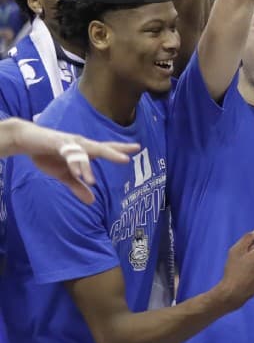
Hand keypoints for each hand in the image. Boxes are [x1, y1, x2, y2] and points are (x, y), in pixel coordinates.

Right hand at [6, 120, 139, 204]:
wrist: (26, 140)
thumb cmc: (47, 154)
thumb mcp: (65, 175)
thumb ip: (78, 186)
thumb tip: (92, 202)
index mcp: (85, 150)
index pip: (106, 148)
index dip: (120, 149)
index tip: (138, 147)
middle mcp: (81, 144)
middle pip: (101, 147)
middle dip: (114, 151)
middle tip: (127, 156)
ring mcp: (70, 143)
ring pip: (84, 153)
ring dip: (88, 167)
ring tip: (92, 180)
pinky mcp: (57, 144)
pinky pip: (67, 155)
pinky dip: (73, 165)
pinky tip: (77, 174)